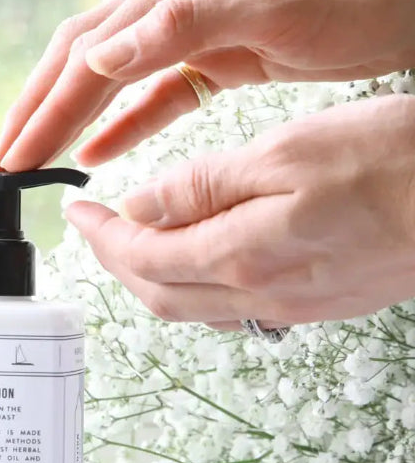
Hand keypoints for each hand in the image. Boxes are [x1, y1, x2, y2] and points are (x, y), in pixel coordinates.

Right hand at [0, 0, 414, 171]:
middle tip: (4, 163)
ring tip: (34, 161)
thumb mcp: (269, 5)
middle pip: (79, 67)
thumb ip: (181, 24)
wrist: (399, 0)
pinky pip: (150, 100)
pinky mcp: (208, 62)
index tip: (13, 155)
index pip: (84, 59)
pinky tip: (94, 155)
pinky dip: (118, 129)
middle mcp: (167, 12)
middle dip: (36, 117)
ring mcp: (185, 37)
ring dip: (67, 125)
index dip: (44, 110)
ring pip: (105, 84)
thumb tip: (100, 57)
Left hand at [64, 95, 414, 328]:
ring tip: (134, 242)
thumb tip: (143, 207)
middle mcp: (258, 294)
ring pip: (190, 307)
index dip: (101, 235)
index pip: (142, 257)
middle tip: (96, 228)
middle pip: (157, 293)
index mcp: (243, 254)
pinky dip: (194, 289)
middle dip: (115, 262)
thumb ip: (204, 186)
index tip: (78, 209)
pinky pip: (230, 310)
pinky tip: (195, 263)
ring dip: (150, 279)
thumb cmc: (393, 163)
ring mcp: (287, 307)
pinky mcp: (312, 307)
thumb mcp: (285, 152)